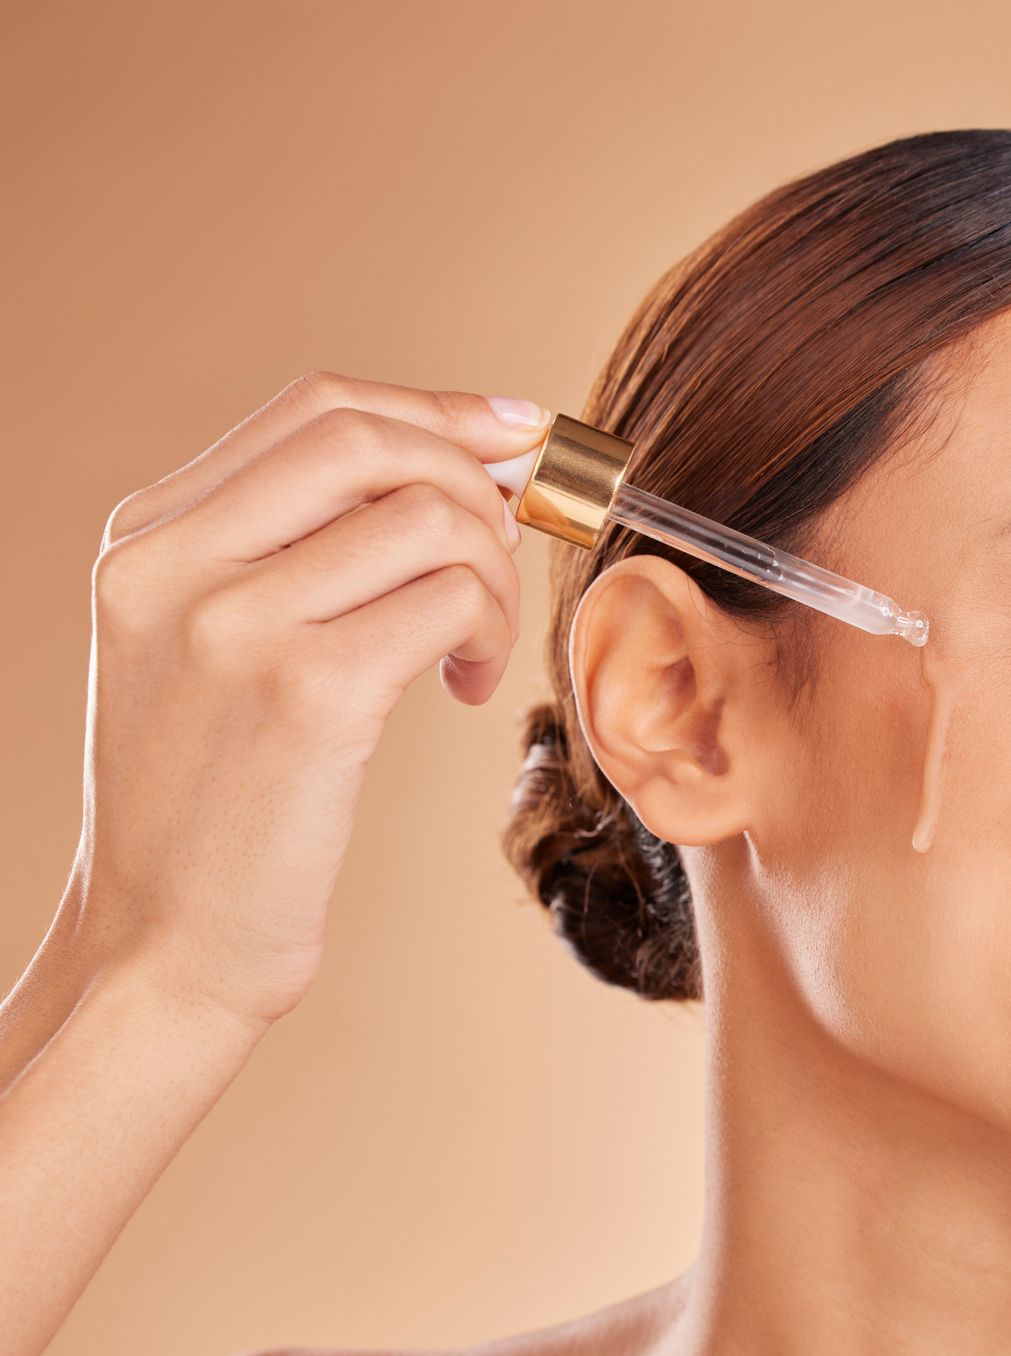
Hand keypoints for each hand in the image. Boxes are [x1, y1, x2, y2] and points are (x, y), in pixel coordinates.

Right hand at [65, 371, 546, 1032]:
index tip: (515, 440)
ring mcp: (233, 624)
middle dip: (475, 480)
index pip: (314, 410)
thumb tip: (460, 468)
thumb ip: (296, 551)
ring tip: (476, 643)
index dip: (438, 411)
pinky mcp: (307, 694)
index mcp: (146, 537)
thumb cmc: (216, 800)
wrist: (166, 941)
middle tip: (509, 552)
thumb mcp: (210, 649)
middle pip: (369, 439)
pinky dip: (486, 630)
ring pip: (427, 516)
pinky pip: (448, 601)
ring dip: (492, 572)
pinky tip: (464, 685)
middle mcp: (174, 563)